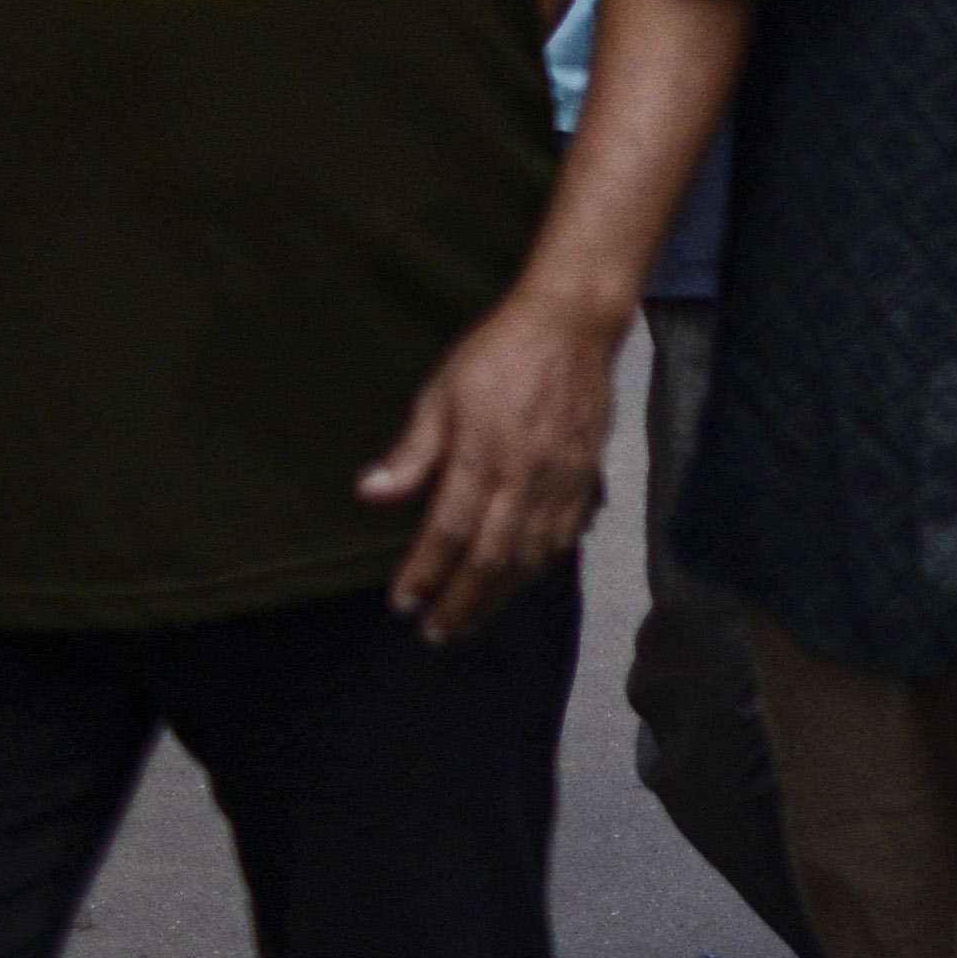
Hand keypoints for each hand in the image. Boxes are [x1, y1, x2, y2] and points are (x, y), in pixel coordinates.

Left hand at [357, 287, 619, 640]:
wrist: (573, 324)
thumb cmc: (498, 354)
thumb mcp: (441, 392)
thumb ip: (412, 451)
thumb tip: (370, 494)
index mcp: (484, 454)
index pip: (450, 531)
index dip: (425, 573)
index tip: (402, 603)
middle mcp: (527, 476)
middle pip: (493, 556)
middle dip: (462, 601)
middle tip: (436, 634)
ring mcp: (563, 479)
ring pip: (532, 555)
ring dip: (500, 596)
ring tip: (472, 622)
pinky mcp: (587, 476)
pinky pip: (564, 535)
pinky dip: (540, 567)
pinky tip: (521, 582)